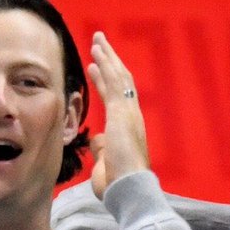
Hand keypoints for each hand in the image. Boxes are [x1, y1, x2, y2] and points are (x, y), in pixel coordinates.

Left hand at [87, 32, 148, 198]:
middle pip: (122, 81)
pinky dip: (106, 67)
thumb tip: (96, 138)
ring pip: (119, 77)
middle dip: (111, 61)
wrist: (129, 189)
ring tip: (97, 41)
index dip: (107, 81)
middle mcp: (132, 116)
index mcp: (129, 128)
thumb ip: (102, 149)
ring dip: (108, 57)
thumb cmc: (118, 184)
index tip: (96, 68)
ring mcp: (129, 113)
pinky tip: (96, 55)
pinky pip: (114, 84)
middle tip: (100, 43)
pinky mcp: (122, 113)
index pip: (118, 97)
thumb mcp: (106, 163)